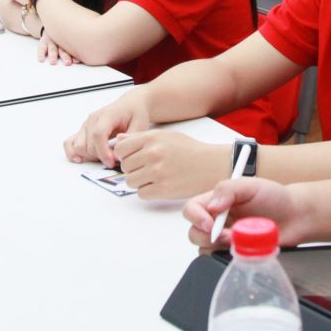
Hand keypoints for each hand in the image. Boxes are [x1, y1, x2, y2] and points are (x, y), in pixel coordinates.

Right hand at [37, 33, 79, 64]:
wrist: (53, 23)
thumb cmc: (65, 35)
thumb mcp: (70, 37)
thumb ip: (75, 47)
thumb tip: (81, 59)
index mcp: (69, 39)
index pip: (72, 48)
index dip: (74, 56)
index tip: (76, 62)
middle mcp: (60, 40)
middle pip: (63, 49)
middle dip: (65, 56)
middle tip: (67, 63)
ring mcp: (51, 40)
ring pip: (53, 48)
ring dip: (53, 55)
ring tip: (53, 62)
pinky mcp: (43, 41)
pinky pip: (41, 47)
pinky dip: (41, 53)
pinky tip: (41, 59)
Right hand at [65, 96, 149, 164]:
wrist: (130, 104)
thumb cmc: (135, 112)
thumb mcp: (140, 124)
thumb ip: (130, 138)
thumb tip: (119, 151)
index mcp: (107, 115)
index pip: (98, 134)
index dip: (103, 151)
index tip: (112, 162)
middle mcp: (92, 119)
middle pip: (88, 144)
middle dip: (100, 157)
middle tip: (114, 160)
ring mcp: (86, 125)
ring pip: (79, 146)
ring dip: (90, 157)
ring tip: (104, 158)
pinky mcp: (82, 130)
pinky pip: (69, 142)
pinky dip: (72, 152)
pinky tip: (80, 160)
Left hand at [106, 130, 228, 200]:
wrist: (211, 165)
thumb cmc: (190, 150)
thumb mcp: (166, 136)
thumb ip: (140, 137)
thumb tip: (118, 139)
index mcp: (152, 138)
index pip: (120, 149)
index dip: (124, 155)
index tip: (132, 158)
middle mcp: (153, 154)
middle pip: (125, 167)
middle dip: (133, 169)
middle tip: (147, 168)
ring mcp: (158, 172)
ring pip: (130, 181)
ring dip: (139, 182)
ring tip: (153, 177)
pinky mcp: (163, 189)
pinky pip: (141, 194)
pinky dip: (148, 191)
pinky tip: (159, 185)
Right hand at [184, 176, 308, 251]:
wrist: (295, 217)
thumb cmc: (274, 197)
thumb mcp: (251, 185)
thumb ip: (228, 190)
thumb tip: (211, 206)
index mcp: (216, 201)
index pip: (192, 209)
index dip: (196, 217)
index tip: (210, 224)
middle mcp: (217, 221)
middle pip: (194, 232)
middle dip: (208, 236)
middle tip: (228, 236)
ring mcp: (225, 239)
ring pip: (204, 249)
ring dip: (218, 247)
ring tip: (239, 241)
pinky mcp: (234, 253)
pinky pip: (220, 260)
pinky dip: (227, 257)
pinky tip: (243, 250)